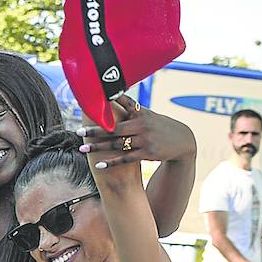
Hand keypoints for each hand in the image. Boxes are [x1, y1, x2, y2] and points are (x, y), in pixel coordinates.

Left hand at [78, 95, 195, 168]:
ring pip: (117, 144)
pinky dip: (112, 162)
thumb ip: (131, 110)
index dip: (111, 97)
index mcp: (140, 113)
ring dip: (98, 147)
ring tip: (83, 149)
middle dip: (95, 131)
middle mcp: (141, 125)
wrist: (183, 141)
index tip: (95, 97)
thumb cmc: (160, 125)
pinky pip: (126, 158)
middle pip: (114, 128)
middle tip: (78, 132)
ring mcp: (144, 140)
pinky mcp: (147, 153)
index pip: (124, 102)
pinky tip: (100, 165)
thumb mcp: (148, 114)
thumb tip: (112, 97)